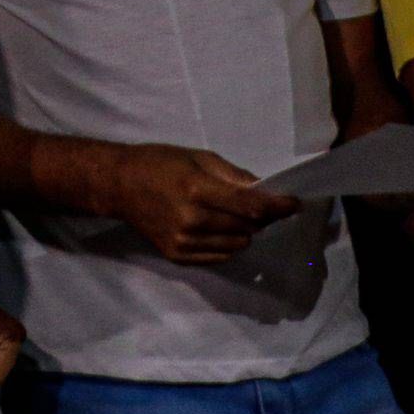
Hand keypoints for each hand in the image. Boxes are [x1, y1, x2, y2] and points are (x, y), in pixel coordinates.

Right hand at [103, 144, 298, 264]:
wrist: (118, 185)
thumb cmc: (159, 163)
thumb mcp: (197, 157)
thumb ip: (233, 176)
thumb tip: (266, 191)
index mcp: (196, 189)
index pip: (251, 206)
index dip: (278, 206)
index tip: (295, 204)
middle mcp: (192, 220)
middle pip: (248, 227)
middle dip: (259, 216)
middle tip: (254, 204)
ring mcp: (184, 242)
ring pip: (239, 244)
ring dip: (244, 230)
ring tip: (228, 214)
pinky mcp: (178, 256)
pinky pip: (222, 255)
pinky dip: (228, 242)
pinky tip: (215, 227)